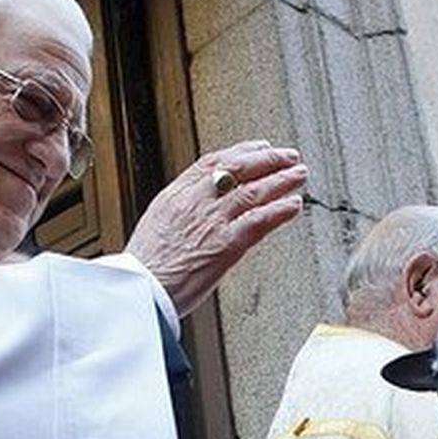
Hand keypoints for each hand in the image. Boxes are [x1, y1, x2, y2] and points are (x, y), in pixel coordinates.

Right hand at [125, 140, 306, 316]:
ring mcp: (212, 222)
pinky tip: (293, 205)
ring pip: (254, 191)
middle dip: (268, 159)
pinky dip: (280, 210)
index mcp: (176, 195)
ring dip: (282, 181)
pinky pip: (260, 221)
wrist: (138, 291)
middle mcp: (195, 203)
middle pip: (238, 169)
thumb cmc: (146, 267)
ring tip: (299, 175)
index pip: (214, 161)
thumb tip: (202, 206)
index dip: (242, 151)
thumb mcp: (158, 224)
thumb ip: (182, 211)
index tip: (260, 147)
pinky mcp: (226, 245)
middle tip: (289, 156)